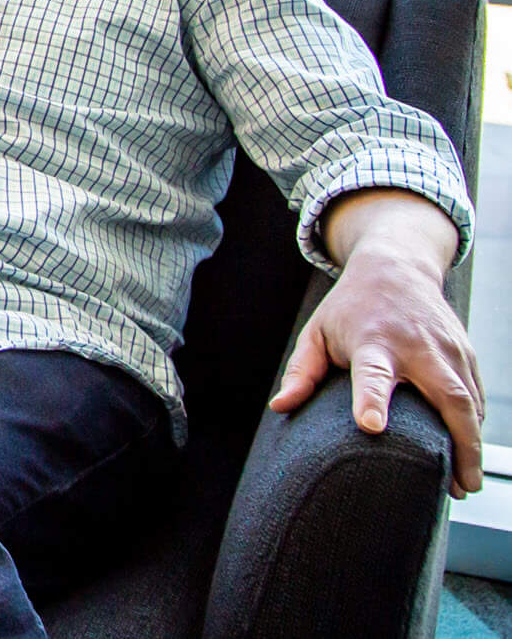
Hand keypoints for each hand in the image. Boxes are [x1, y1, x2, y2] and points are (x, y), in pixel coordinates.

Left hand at [270, 247, 484, 496]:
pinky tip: (468, 452)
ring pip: (469, 401)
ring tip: (464, 484)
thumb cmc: (350, 307)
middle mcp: (417, 346)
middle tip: (458, 488)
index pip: (373, 373)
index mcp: (373, 341)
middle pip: (445, 395)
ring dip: (472, 444)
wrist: (396, 267)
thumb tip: (280, 407)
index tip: (370, 426)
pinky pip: (475, 395)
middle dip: (457, 442)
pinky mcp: (466, 353)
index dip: (371, 399)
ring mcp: (447, 349)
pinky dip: (475, 426)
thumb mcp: (317, 332)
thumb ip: (301, 372)